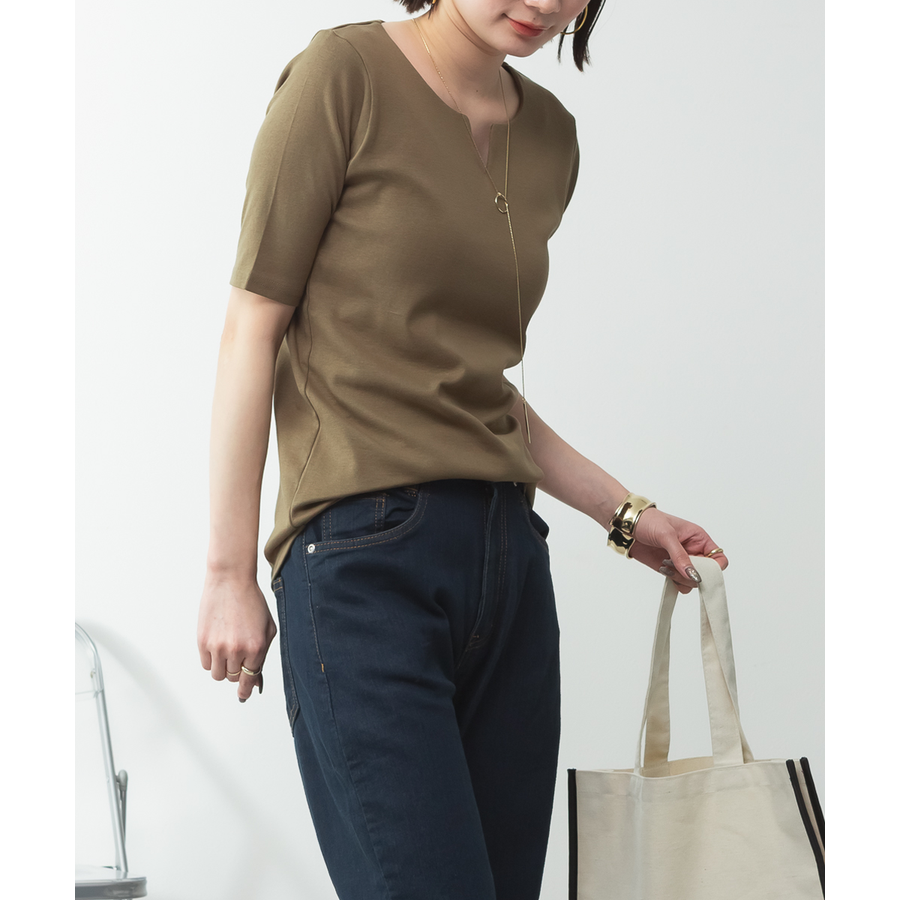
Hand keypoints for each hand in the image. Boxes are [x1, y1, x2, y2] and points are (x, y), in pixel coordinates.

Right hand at [198, 572, 276, 701]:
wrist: (231, 581)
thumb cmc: (252, 602)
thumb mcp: (267, 628)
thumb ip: (263, 655)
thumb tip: (256, 681)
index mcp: (256, 647)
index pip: (249, 680)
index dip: (246, 690)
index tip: (243, 695)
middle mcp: (237, 649)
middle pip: (233, 677)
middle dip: (237, 670)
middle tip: (238, 654)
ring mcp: (218, 646)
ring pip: (218, 675)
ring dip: (223, 667)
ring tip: (228, 649)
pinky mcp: (202, 642)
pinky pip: (206, 664)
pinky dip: (212, 660)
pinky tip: (217, 644)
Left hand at [628, 508, 727, 593]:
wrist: (627, 526)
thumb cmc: (648, 521)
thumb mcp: (666, 535)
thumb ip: (680, 556)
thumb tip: (694, 575)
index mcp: (699, 539)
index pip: (719, 558)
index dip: (714, 569)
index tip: (702, 572)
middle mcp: (693, 551)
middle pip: (706, 574)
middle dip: (693, 575)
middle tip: (677, 567)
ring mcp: (681, 562)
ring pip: (692, 581)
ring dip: (681, 579)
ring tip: (666, 565)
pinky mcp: (670, 569)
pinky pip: (679, 584)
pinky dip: (673, 582)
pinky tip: (663, 570)